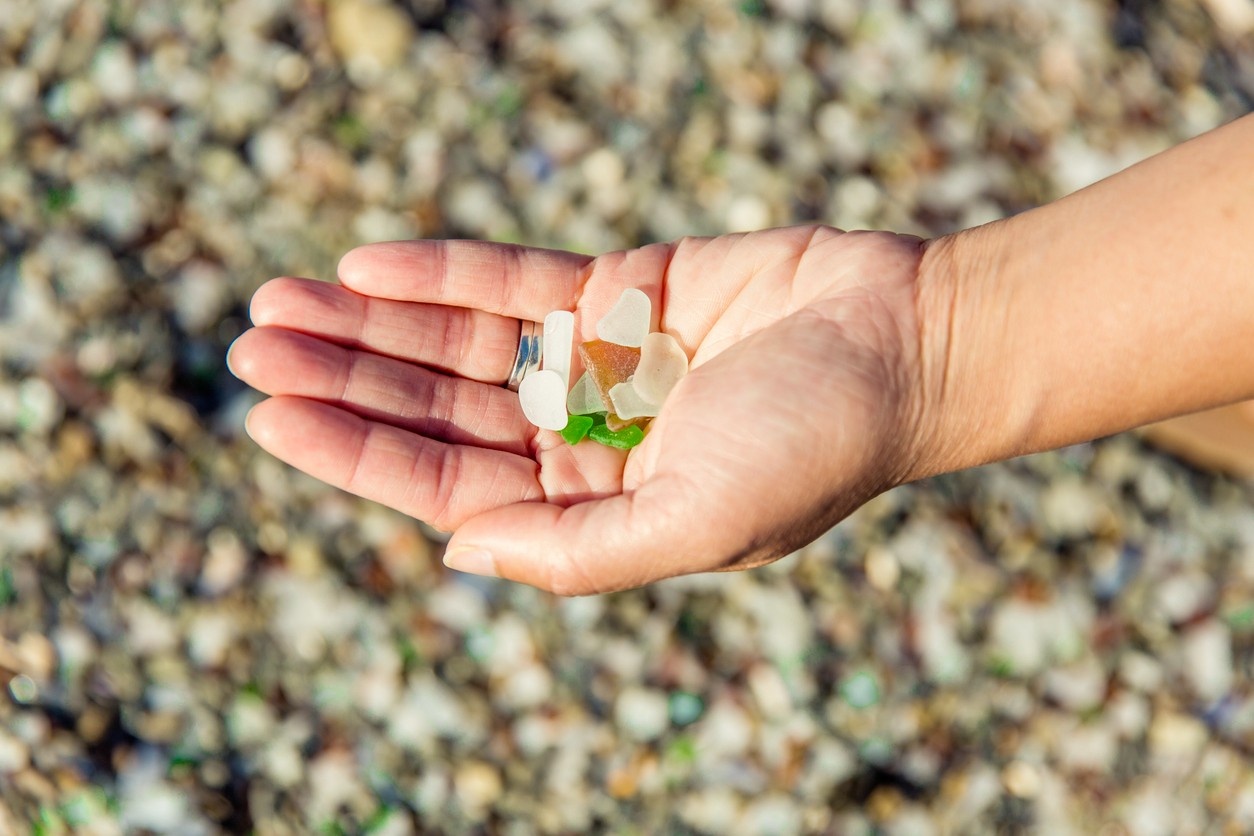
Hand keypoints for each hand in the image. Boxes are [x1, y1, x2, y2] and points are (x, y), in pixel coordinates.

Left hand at [227, 226, 937, 592]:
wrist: (906, 344)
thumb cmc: (814, 445)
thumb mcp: (696, 523)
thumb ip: (577, 550)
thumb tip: (456, 553)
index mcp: (592, 509)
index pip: (448, 484)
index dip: (356, 451)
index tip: (269, 417)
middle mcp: (582, 439)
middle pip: (437, 409)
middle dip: (345, 379)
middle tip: (250, 346)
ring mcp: (595, 361)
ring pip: (459, 343)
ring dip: (372, 323)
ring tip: (280, 301)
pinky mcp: (620, 289)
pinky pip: (514, 280)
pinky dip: (442, 272)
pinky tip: (368, 265)